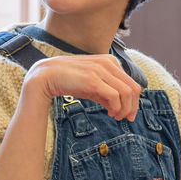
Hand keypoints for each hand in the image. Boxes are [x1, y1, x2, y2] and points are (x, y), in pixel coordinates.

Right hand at [24, 54, 140, 120]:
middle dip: (133, 107)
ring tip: (117, 117)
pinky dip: (116, 108)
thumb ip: (106, 93)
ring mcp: (100, 70)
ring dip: (125, 109)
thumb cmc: (69, 80)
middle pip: (133, 88)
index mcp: (109, 61)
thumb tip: (120, 107)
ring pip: (127, 93)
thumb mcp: (92, 86)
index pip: (132, 82)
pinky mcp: (93, 80)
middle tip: (127, 119)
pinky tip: (110, 113)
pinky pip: (115, 96)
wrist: (46, 76)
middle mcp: (108, 63)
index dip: (134, 100)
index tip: (128, 113)